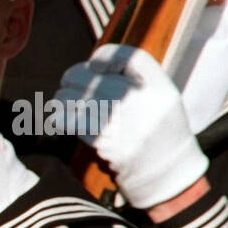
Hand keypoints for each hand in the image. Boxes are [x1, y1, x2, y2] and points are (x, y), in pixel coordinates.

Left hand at [54, 43, 208, 208]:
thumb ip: (135, 78)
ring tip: (60, 100)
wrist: (167, 172)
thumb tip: (90, 66)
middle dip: (72, 78)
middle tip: (66, 82)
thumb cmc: (156, 129)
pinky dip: (64, 120)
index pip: (131, 57)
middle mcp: (146, 103)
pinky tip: (62, 119)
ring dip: (62, 100)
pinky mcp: (110, 146)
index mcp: (161, 87)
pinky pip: (77, 126)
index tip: (93, 64)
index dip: (106, 55)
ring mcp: (128, 126)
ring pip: (80, 102)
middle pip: (96, 78)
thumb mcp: (160, 97)